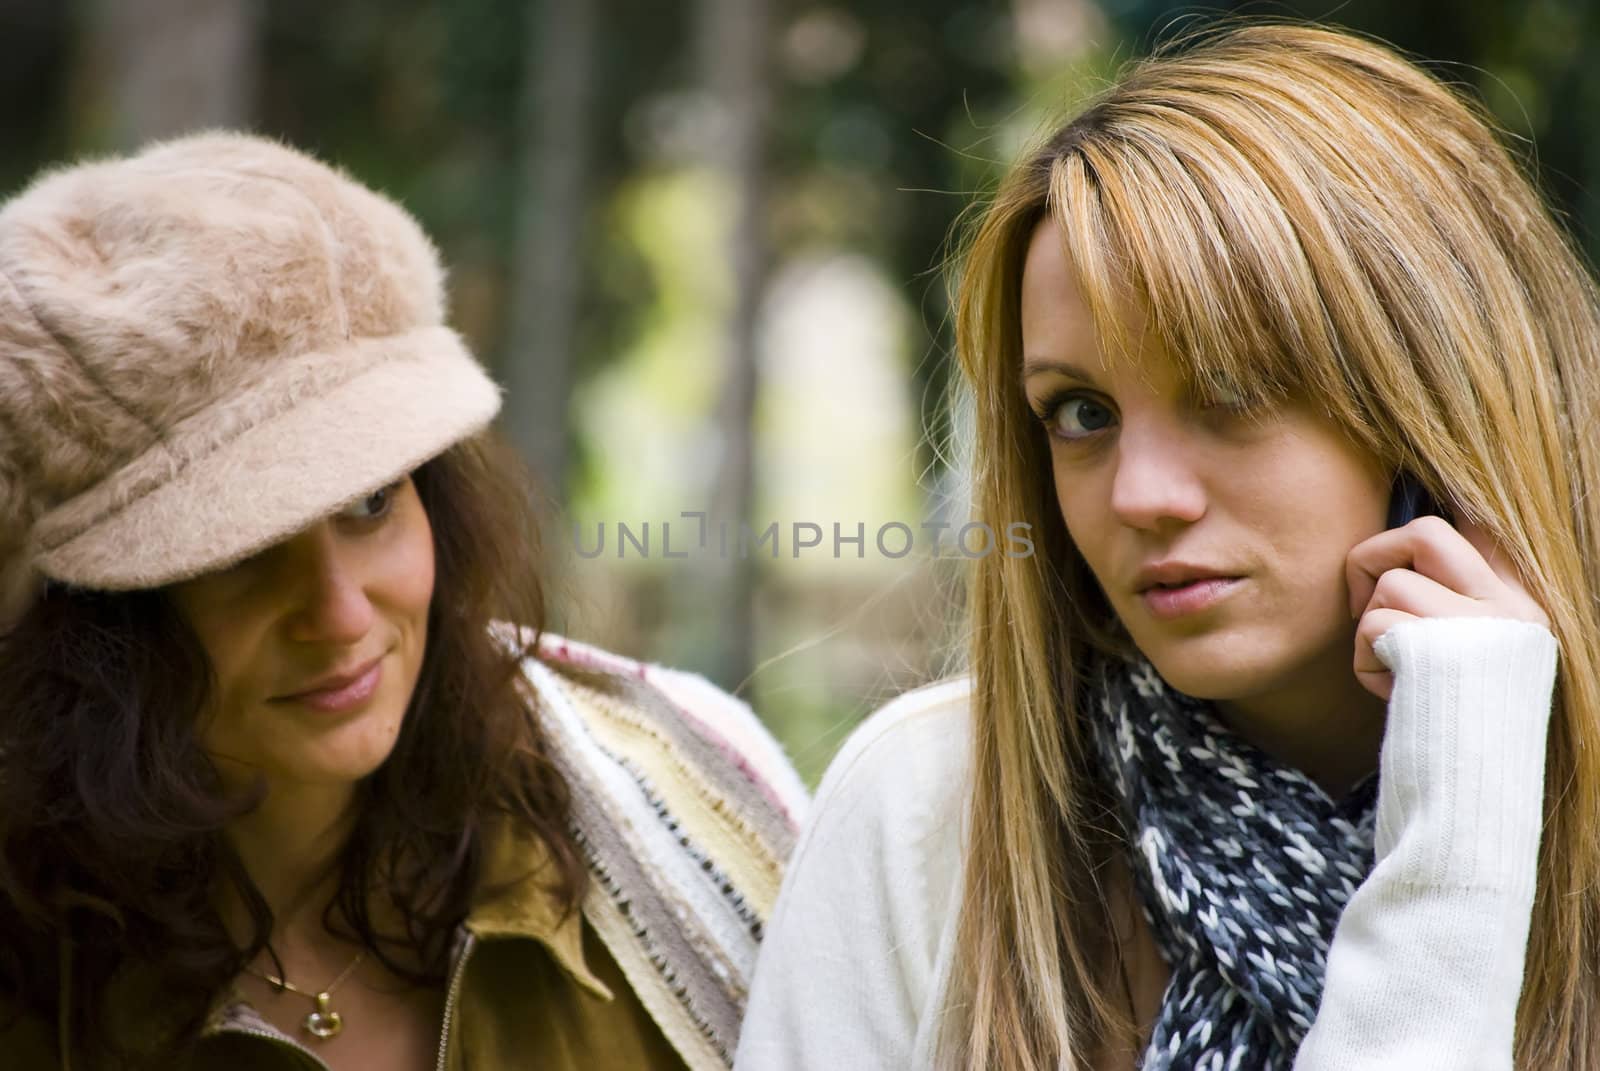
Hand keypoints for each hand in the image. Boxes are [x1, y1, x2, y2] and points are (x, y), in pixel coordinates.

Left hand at [1346, 515, 1549, 699]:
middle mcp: (1510, 605)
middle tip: (1364, 605)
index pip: (1484, 530)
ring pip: (1392, 585)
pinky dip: (1366, 659)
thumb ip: (1447, 599)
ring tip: (1395, 663)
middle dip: (1371, 558)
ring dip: (1371, 627)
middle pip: (1425, 533)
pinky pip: (1373, 626)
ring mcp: (1480, 624)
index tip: (1437, 498)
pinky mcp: (1444, 649)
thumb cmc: (1453, 711)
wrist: (1477, 775)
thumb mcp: (1465, 652)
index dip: (1452, 504)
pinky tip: (1395, 686)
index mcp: (1517, 601)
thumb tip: (1401, 560)